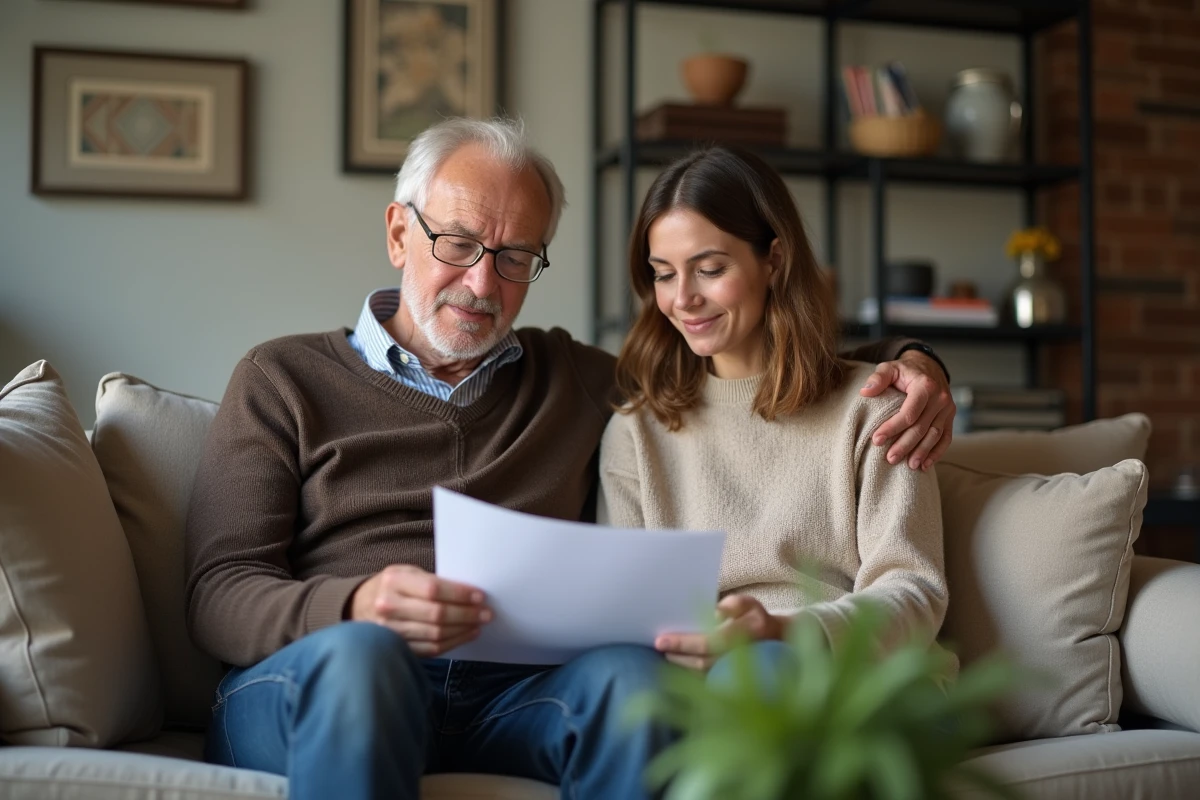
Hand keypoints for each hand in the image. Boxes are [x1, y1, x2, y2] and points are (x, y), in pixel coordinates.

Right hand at [348, 564, 490, 656]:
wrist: (359, 605)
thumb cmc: (392, 586)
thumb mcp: (406, 572)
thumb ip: (432, 580)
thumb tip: (468, 592)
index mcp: (393, 581)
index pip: (433, 590)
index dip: (459, 594)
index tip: (480, 596)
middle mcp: (388, 607)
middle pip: (436, 615)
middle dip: (466, 614)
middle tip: (486, 613)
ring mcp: (390, 631)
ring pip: (436, 634)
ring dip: (463, 630)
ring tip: (479, 623)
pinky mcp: (397, 648)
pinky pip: (431, 649)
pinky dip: (453, 643)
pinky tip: (466, 634)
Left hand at [655, 594, 783, 670]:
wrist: (777, 642)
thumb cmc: (756, 618)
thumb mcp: (748, 603)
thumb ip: (731, 605)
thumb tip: (714, 612)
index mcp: (747, 633)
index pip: (709, 642)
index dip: (683, 643)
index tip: (661, 640)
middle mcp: (744, 657)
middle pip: (703, 663)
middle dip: (678, 656)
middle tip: (658, 646)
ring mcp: (739, 673)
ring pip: (704, 676)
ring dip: (682, 666)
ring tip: (667, 654)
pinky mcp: (733, 682)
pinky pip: (707, 682)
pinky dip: (690, 675)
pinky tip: (679, 665)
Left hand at [859, 350, 955, 470]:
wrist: (928, 367)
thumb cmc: (905, 371)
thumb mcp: (890, 368)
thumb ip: (878, 378)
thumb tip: (865, 392)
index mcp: (925, 386)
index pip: (909, 413)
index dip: (892, 428)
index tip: (876, 440)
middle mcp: (940, 398)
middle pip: (922, 427)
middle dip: (905, 445)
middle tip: (890, 458)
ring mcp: (947, 409)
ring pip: (934, 435)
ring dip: (921, 452)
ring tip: (908, 466)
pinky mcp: (950, 417)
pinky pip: (946, 438)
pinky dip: (936, 453)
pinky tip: (925, 465)